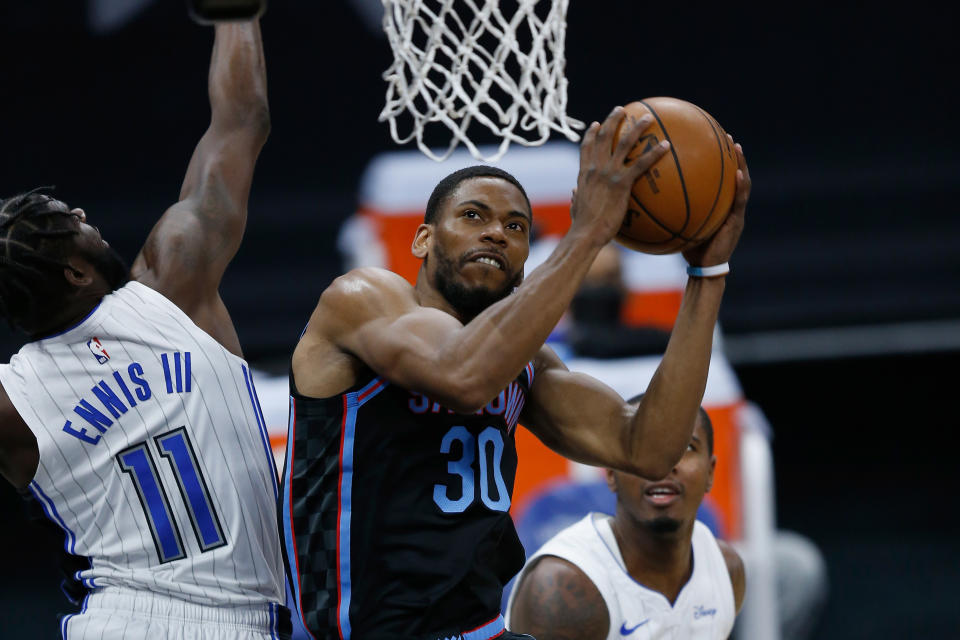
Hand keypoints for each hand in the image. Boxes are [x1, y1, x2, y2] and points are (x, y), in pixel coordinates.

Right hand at [570, 106, 670, 244]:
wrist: (585, 234)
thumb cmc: (582, 227)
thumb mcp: (575, 208)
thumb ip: (576, 197)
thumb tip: (574, 193)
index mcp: (584, 174)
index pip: (586, 148)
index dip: (591, 133)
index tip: (596, 123)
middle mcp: (596, 169)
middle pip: (604, 137)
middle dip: (613, 120)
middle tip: (622, 110)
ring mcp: (608, 174)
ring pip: (624, 143)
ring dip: (636, 128)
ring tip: (648, 118)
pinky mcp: (621, 183)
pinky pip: (641, 164)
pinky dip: (654, 153)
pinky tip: (666, 145)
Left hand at [682, 135, 749, 266]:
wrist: (705, 269)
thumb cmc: (690, 249)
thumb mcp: (680, 225)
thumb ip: (673, 210)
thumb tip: (650, 196)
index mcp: (719, 205)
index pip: (720, 179)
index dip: (718, 161)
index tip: (712, 141)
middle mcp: (729, 206)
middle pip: (734, 175)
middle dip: (732, 155)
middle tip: (727, 135)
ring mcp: (736, 212)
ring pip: (742, 183)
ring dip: (742, 164)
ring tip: (738, 146)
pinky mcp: (737, 221)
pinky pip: (740, 200)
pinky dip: (741, 186)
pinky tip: (738, 173)